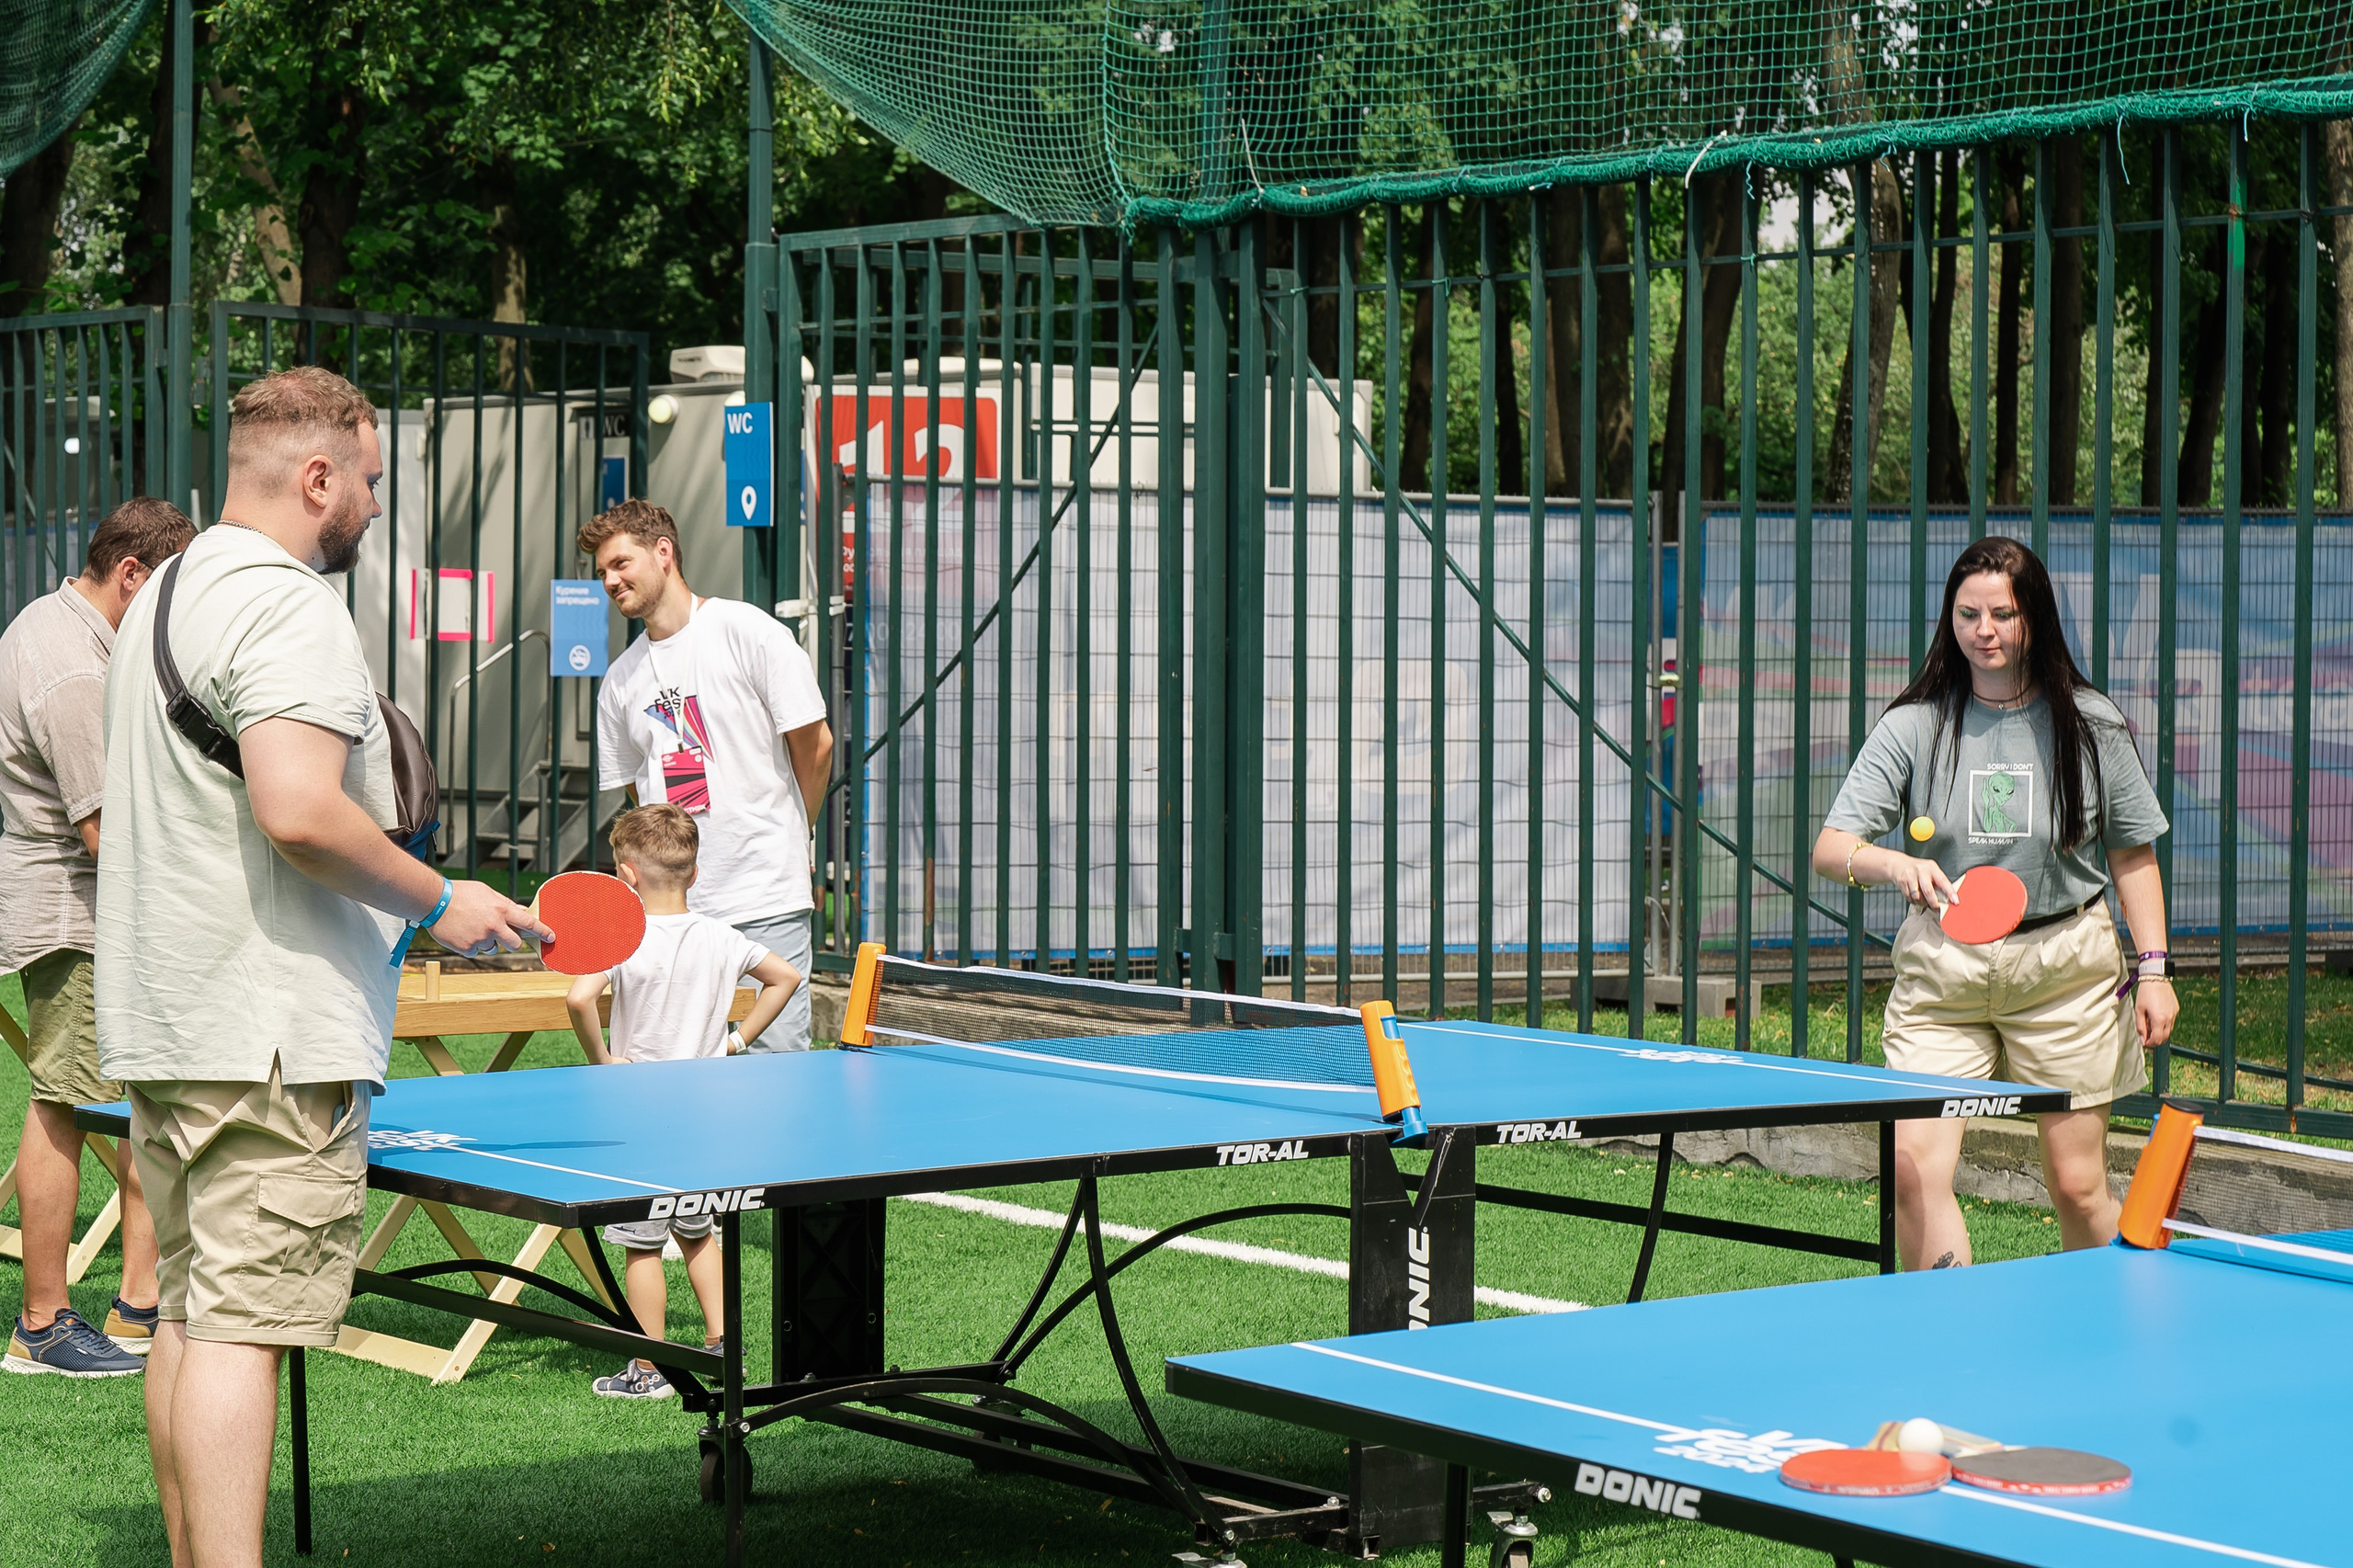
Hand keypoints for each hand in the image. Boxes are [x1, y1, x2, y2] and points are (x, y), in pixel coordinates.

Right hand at [430, 879, 552, 958]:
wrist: (434, 901)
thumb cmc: (461, 894)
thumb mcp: (487, 893)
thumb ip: (506, 904)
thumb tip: (522, 911)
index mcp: (501, 910)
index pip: (529, 923)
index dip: (542, 931)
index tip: (551, 937)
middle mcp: (494, 926)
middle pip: (515, 944)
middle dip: (512, 943)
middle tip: (502, 936)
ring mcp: (480, 938)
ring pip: (492, 948)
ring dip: (487, 942)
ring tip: (472, 928)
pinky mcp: (466, 948)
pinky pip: (475, 952)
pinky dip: (470, 945)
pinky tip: (462, 933)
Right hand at [1884, 853, 1956, 912]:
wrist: (1898, 864)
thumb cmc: (1918, 869)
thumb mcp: (1930, 870)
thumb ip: (1937, 882)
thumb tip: (1947, 897)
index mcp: (1931, 867)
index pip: (1942, 881)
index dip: (1949, 892)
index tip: (1955, 901)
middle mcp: (1921, 870)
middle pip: (1928, 890)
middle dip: (1934, 902)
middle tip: (1937, 909)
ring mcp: (1910, 876)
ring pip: (1917, 896)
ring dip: (1921, 902)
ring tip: (1923, 900)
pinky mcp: (1902, 882)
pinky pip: (1909, 897)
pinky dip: (1913, 900)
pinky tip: (1914, 896)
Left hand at [2136, 978, 2178, 1048]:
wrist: (2156, 979)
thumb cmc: (2145, 993)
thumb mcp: (2139, 1010)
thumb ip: (2140, 1026)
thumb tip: (2142, 1039)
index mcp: (2159, 1020)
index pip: (2157, 1040)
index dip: (2150, 1044)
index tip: (2144, 1043)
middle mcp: (2169, 1019)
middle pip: (2164, 1038)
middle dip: (2155, 1040)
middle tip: (2146, 1037)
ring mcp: (2174, 1014)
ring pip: (2169, 1030)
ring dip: (2160, 1032)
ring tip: (2149, 1024)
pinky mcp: (2176, 1009)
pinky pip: (2171, 1022)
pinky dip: (2164, 1024)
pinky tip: (2156, 1018)